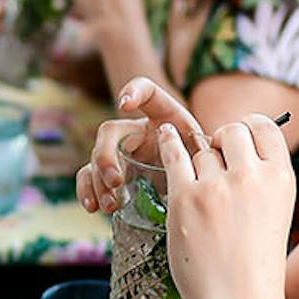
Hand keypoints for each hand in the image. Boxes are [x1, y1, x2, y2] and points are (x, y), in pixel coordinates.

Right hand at [76, 77, 204, 213]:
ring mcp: (120, 154)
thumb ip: (208, 151)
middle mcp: (136, 131)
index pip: (147, 92)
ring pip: (96, 157)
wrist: (197, 189)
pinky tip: (93, 207)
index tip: (125, 105)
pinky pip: (90, 177)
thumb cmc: (205, 166)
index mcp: (164, 117)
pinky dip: (88, 191)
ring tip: (110, 203)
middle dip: (107, 155)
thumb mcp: (210, 155)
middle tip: (116, 181)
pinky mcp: (111, 175)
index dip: (133, 92)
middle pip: (111, 131)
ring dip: (97, 179)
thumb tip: (211, 153)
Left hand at [156, 115, 297, 298]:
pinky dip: (167, 142)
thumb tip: (237, 145)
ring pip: (202, 151)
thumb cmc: (256, 265)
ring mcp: (215, 186)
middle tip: (217, 156)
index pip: (265, 128)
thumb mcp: (275, 213)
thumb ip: (261, 180)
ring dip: (199, 164)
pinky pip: (173, 156)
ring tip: (202, 192)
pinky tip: (163, 133)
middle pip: (231, 131)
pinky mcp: (184, 198)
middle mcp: (250, 176)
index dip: (250, 126)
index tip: (240, 135)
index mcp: (281, 179)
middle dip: (223, 139)